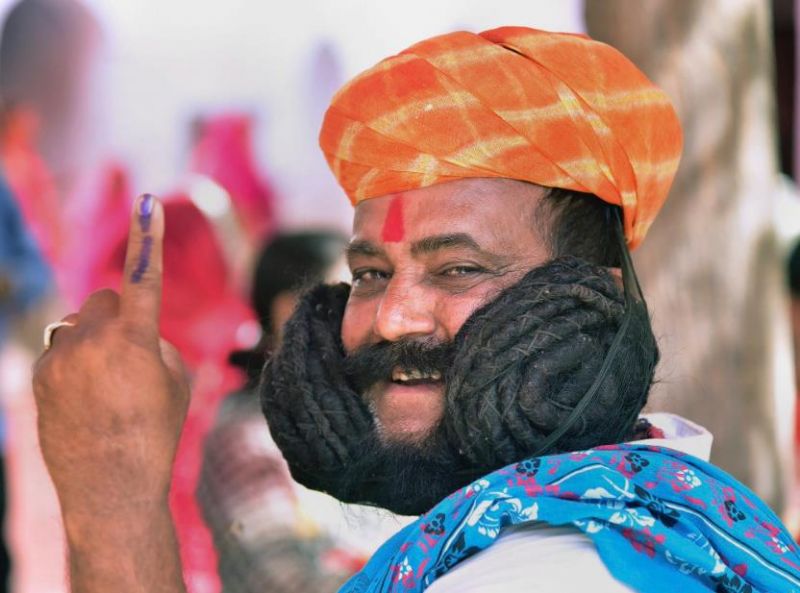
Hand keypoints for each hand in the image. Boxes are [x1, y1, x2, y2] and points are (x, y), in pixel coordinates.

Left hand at [33, 194, 188, 518]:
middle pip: (104, 299)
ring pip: (80, 324)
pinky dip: (76, 361)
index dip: (149, 237)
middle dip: (119, 314)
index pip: (145, 277)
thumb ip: (155, 342)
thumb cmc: (156, 434)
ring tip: (107, 384)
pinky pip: (61, 349)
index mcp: (136, 341)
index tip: (149, 201)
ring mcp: (58, 358)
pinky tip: (86, 398)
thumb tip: (132, 330)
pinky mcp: (38, 376)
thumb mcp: (175, 383)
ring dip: (96, 338)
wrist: (109, 488)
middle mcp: (92, 342)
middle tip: (133, 353)